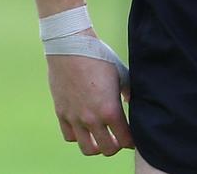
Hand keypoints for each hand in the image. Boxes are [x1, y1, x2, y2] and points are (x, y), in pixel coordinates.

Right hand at [46, 37, 133, 155]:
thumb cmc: (99, 57)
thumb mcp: (121, 72)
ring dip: (97, 146)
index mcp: (110, 109)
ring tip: (102, 137)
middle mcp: (92, 119)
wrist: (70, 47)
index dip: (132, 141)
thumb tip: (132, 102)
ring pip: (87, 149)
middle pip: (106, 150)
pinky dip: (79, 136)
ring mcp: (75, 118)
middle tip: (119, 139)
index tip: (134, 138)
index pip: (125, 139)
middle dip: (116, 146)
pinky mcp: (61, 113)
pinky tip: (85, 127)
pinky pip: (70, 136)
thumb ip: (128, 91)